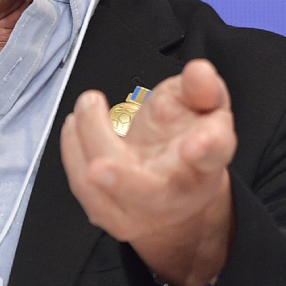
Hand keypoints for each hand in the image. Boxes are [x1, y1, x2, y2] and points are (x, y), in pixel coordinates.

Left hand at [59, 59, 236, 285]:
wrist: (179, 188)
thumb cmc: (190, 140)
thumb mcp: (204, 106)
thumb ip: (201, 87)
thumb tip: (198, 71)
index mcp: (207, 161)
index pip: (213, 154)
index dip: (206, 148)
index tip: (193, 145)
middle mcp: (176, 192)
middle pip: (150, 192)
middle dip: (122, 181)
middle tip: (99, 167)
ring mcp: (141, 210)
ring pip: (105, 192)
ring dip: (86, 147)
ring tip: (87, 105)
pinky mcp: (111, 214)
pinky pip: (83, 188)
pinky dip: (73, 152)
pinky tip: (73, 124)